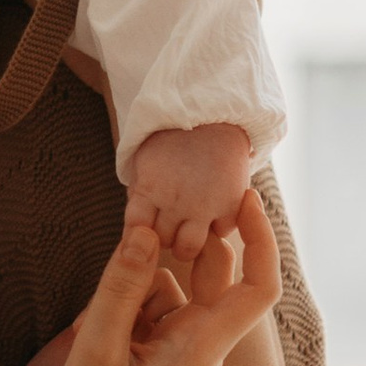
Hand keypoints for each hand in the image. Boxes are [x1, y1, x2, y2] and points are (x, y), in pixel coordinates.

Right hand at [35, 195, 280, 365]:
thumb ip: (121, 287)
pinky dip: (124, 316)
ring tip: (94, 330)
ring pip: (169, 295)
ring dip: (134, 293)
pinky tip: (93, 341)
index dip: (260, 238)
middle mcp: (202, 351)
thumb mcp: (98, 349)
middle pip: (208, 279)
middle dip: (173, 255)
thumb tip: (145, 230)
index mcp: (201, 349)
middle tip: (137, 237)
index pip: (258, 287)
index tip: (240, 197)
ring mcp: (182, 360)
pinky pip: (150, 318)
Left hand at [124, 121, 255, 270]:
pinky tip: (214, 213)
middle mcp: (175, 201)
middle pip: (161, 242)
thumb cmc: (173, 139)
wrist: (213, 117)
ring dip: (187, 242)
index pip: (134, 230)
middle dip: (162, 237)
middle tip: (169, 226)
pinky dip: (218, 227)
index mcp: (150, 188)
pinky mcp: (231, 204)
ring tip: (189, 228)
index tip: (144, 232)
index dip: (137, 235)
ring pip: (188, 249)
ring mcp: (204, 205)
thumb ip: (140, 192)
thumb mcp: (146, 160)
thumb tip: (136, 225)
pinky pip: (222, 232)